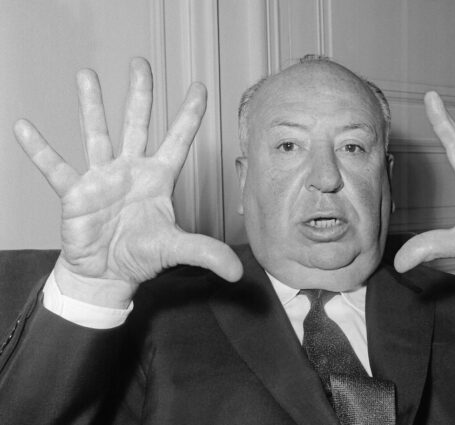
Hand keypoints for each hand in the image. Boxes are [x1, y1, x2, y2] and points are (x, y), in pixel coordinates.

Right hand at [14, 58, 242, 307]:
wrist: (107, 274)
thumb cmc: (142, 255)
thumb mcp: (176, 249)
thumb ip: (206, 252)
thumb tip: (237, 271)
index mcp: (159, 178)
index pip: (178, 139)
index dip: (190, 114)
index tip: (200, 86)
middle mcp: (131, 170)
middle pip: (138, 124)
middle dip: (140, 94)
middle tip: (141, 63)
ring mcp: (102, 178)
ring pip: (98, 133)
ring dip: (92, 105)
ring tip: (87, 75)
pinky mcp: (75, 193)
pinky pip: (56, 167)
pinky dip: (40, 150)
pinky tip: (25, 127)